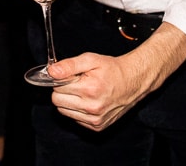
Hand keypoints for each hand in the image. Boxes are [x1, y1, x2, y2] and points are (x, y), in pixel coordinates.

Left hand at [48, 23, 185, 131]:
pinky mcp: (97, 127)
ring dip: (69, 101)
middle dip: (62, 91)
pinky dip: (78, 110)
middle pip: (57, 102)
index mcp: (89, 89)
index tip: (67, 76)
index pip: (56, 88)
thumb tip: (51, 72)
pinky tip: (89, 101)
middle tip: (76, 83)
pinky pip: (75, 119)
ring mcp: (95, 120)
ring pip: (64, 112)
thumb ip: (69, 65)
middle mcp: (92, 108)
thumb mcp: (90, 59)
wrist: (133, 81)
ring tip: (83, 91)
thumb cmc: (112, 69)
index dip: (60, 80)